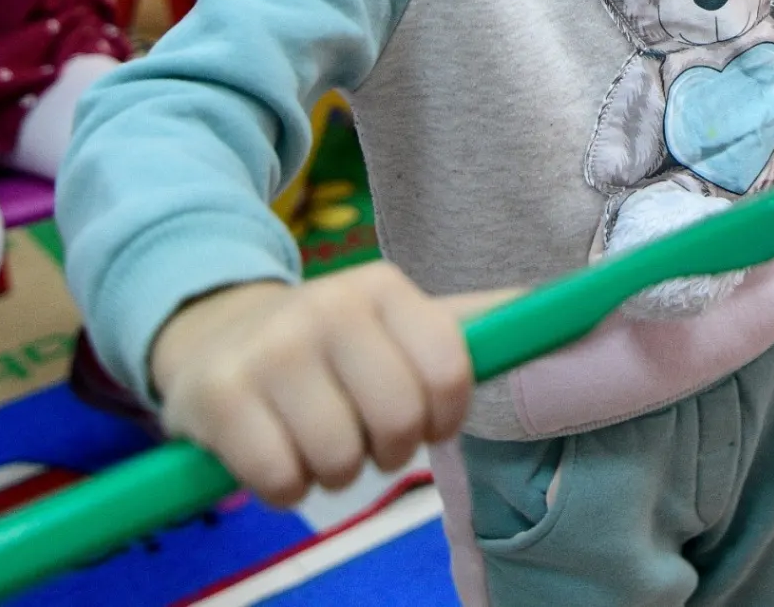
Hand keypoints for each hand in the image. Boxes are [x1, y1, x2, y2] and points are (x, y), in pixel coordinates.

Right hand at [149, 264, 493, 505]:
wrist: (212, 333)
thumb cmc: (328, 343)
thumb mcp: (396, 319)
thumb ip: (471, 323)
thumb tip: (560, 307)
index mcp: (381, 287)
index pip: (449, 372)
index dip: (444, 415)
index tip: (424, 418)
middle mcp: (326, 308)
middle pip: (398, 423)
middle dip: (388, 449)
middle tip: (363, 433)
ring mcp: (269, 350)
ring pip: (340, 460)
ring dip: (334, 472)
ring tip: (315, 438)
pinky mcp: (217, 396)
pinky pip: (281, 480)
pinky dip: (285, 485)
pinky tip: (273, 449)